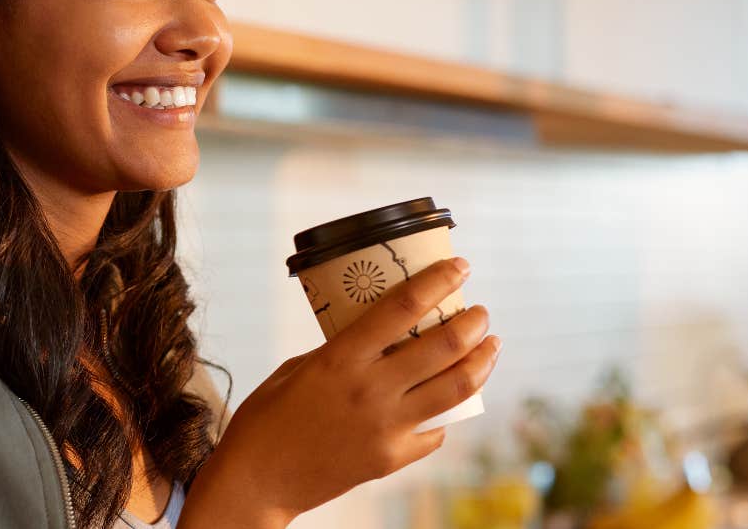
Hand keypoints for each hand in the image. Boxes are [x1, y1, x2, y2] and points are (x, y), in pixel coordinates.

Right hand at [182, 256, 500, 527]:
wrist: (258, 479)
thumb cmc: (268, 417)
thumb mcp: (298, 368)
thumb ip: (341, 351)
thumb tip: (378, 339)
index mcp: (340, 358)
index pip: (402, 308)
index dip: (438, 282)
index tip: (460, 267)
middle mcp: (369, 389)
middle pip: (443, 347)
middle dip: (473, 323)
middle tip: (481, 313)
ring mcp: (385, 427)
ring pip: (456, 388)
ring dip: (481, 362)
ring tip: (489, 347)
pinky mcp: (391, 458)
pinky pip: (434, 431)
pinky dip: (445, 414)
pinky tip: (449, 402)